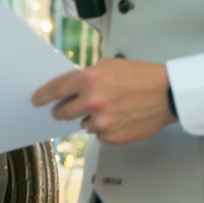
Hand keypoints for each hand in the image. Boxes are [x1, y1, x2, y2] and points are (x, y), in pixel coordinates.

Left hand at [32, 57, 173, 144]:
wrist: (168, 94)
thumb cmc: (141, 76)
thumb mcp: (109, 65)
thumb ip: (87, 77)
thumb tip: (70, 87)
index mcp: (88, 80)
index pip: (54, 90)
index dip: (42, 96)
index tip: (36, 100)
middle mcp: (93, 102)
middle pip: (62, 113)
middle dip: (63, 110)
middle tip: (68, 108)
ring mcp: (103, 122)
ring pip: (84, 124)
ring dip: (90, 118)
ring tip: (109, 109)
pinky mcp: (114, 137)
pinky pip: (99, 135)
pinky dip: (105, 129)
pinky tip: (118, 118)